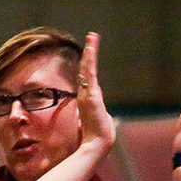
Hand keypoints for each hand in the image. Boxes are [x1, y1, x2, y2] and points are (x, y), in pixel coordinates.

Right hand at [76, 31, 115, 155]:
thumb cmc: (97, 136)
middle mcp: (85, 93)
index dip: (86, 65)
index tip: (88, 54)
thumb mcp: (95, 122)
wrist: (97, 143)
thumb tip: (83, 121)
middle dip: (88, 53)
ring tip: (92, 36)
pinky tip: (91, 48)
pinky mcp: (90, 93)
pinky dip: (90, 59)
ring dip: (90, 51)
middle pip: (85, 69)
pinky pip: (89, 72)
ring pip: (87, 67)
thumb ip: (90, 116)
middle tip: (91, 37)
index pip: (86, 78)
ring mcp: (87, 92)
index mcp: (87, 99)